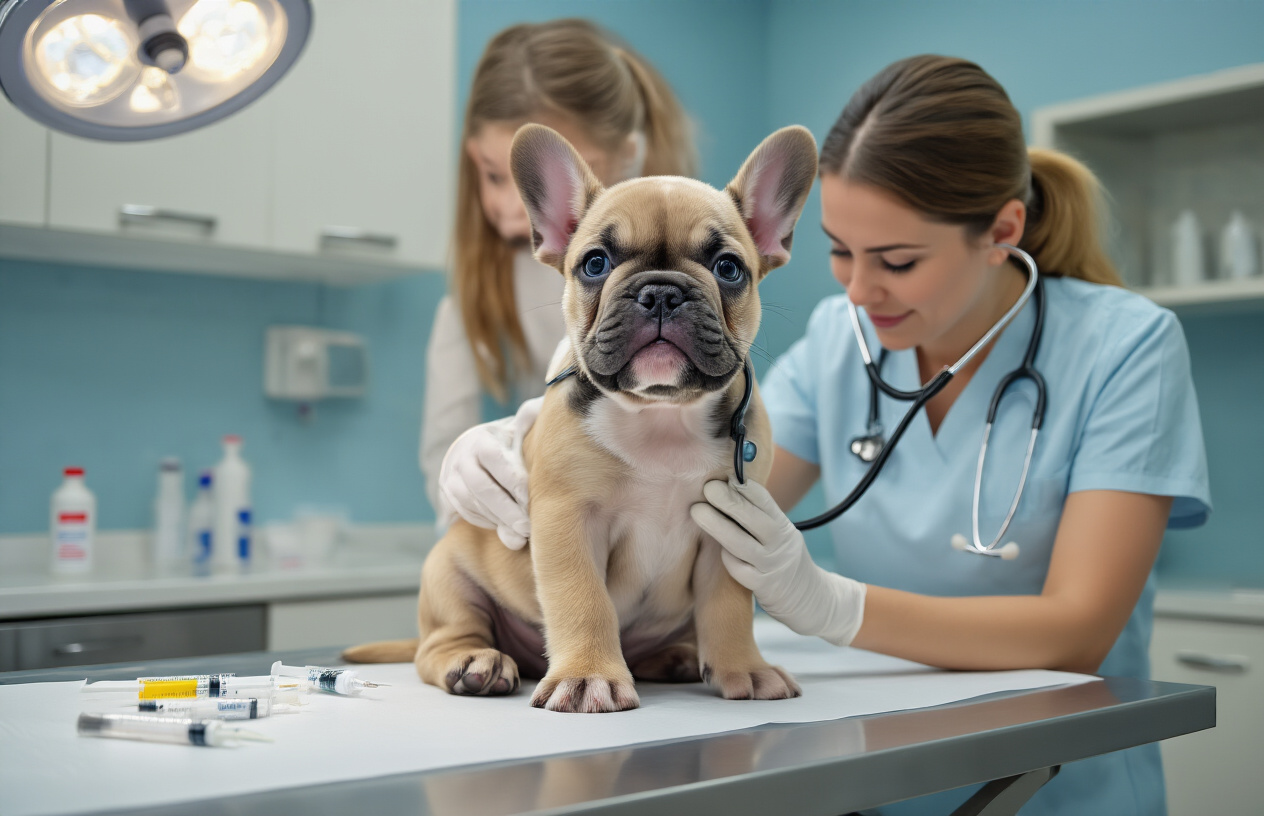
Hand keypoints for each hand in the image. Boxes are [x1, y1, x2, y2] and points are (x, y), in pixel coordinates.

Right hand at [437, 396, 540, 548]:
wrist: (477, 451)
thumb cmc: (510, 442)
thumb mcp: (521, 427)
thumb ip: (532, 419)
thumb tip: (543, 408)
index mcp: (482, 439)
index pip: (492, 458)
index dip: (511, 480)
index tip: (530, 497)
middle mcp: (461, 457)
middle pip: (480, 487)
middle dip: (506, 510)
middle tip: (527, 528)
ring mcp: (449, 477)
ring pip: (471, 504)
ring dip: (497, 520)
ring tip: (521, 533)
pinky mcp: (446, 496)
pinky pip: (465, 514)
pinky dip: (486, 522)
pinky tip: (504, 527)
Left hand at [690, 478, 865, 645]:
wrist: (811, 601)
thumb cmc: (783, 561)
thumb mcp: (780, 536)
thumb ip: (759, 518)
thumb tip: (728, 490)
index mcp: (783, 526)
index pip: (765, 501)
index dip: (744, 487)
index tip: (724, 475)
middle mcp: (780, 543)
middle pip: (753, 518)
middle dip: (729, 501)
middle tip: (708, 488)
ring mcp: (772, 566)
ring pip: (742, 544)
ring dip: (718, 526)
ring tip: (697, 511)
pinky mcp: (764, 587)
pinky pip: (740, 570)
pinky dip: (728, 558)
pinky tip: (717, 550)